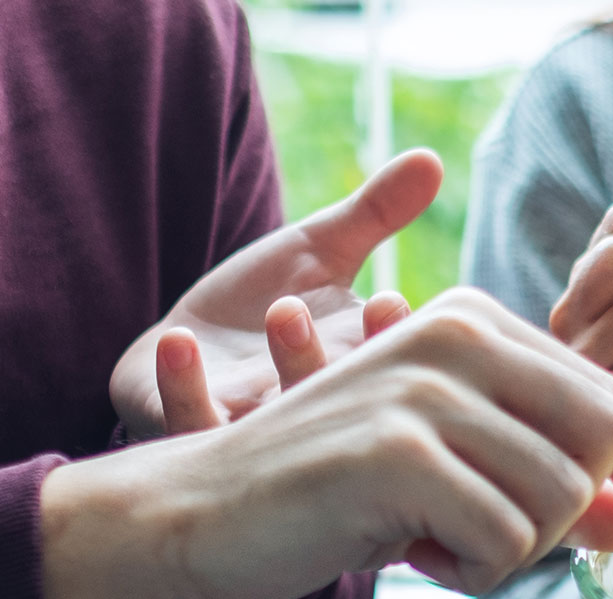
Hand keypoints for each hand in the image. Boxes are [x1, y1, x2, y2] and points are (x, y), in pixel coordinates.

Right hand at [43, 289, 612, 598]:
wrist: (199, 509)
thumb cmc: (338, 492)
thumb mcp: (458, 470)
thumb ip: (554, 484)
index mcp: (476, 322)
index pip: (610, 396)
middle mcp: (457, 335)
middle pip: (606, 435)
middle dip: (585, 513)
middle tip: (514, 541)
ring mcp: (426, 388)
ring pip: (559, 496)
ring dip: (516, 550)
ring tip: (448, 542)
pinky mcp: (397, 452)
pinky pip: (502, 538)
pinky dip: (474, 571)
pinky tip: (418, 556)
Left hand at [109, 148, 444, 436]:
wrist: (185, 347)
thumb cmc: (264, 300)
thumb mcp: (322, 251)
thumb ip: (375, 212)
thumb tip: (432, 157)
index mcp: (357, 365)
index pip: (395, 364)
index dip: (395, 341)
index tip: (390, 300)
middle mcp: (316, 406)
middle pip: (347, 399)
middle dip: (346, 353)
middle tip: (329, 306)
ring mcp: (257, 424)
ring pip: (283, 420)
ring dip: (289, 365)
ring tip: (283, 308)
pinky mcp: (192, 427)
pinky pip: (192, 422)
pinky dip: (185, 386)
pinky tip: (181, 340)